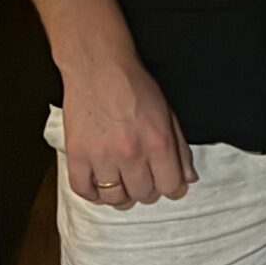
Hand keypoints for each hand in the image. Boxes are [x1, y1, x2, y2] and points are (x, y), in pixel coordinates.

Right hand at [59, 41, 195, 206]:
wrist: (98, 66)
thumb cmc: (134, 86)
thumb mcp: (168, 114)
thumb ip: (180, 149)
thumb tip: (188, 178)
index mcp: (158, 142)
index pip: (171, 187)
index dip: (172, 188)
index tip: (167, 183)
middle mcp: (131, 154)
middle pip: (143, 195)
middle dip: (147, 189)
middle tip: (143, 177)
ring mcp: (101, 156)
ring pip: (114, 198)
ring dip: (121, 194)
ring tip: (122, 182)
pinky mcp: (77, 155)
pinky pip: (83, 190)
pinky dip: (92, 193)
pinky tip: (99, 184)